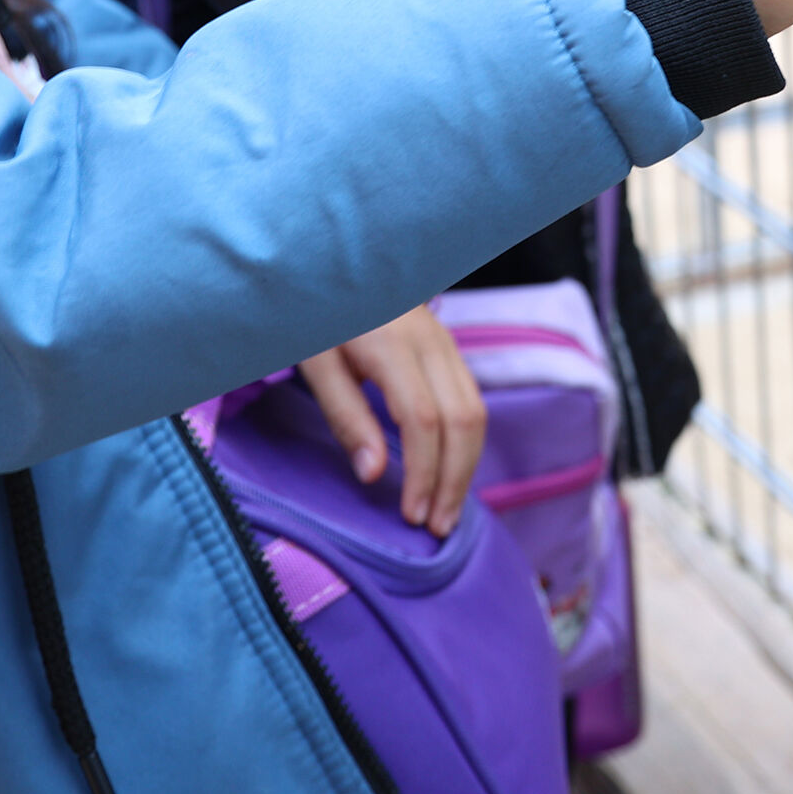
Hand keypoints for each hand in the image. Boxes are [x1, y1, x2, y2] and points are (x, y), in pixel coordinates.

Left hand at [295, 305, 484, 534]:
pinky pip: (471, 401)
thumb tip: (374, 475)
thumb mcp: (316, 364)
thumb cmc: (318, 316)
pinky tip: (449, 473)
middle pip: (463, 420)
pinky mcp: (449, 350)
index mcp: (392, 347)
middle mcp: (431, 343)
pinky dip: (466, 444)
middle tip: (437, 527)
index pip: (423, 420)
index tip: (411, 515)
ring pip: (477, 412)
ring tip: (447, 511)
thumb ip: (346, 417)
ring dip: (467, 467)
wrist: (336, 266)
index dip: (423, 473)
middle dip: (455, 480)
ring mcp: (446, 344)